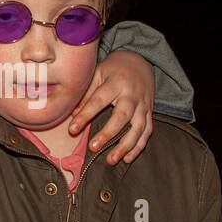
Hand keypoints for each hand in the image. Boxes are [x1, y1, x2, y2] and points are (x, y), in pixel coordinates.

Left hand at [70, 49, 154, 164]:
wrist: (140, 62)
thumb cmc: (113, 69)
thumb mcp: (97, 73)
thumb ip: (86, 93)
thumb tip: (73, 115)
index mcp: (116, 82)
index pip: (98, 101)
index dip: (85, 116)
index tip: (72, 130)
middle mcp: (132, 94)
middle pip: (121, 116)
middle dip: (108, 133)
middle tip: (93, 148)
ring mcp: (143, 105)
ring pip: (138, 128)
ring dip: (125, 146)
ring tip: (111, 160)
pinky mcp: (150, 112)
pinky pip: (147, 132)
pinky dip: (138, 147)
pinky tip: (127, 158)